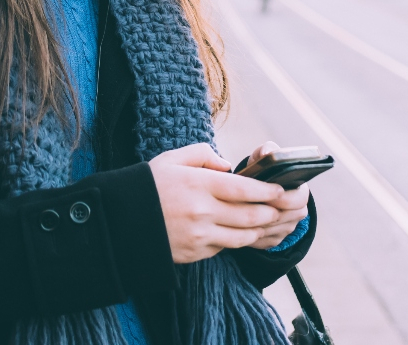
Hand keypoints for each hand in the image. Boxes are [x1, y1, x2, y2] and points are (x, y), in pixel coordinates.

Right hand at [148, 143, 294, 262]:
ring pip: (244, 236)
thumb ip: (202, 154)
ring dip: (262, 229)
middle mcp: (203, 211)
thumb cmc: (148, 185)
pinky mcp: (196, 253)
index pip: (244, 189)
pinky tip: (247, 233)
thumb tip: (227, 165)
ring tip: (273, 220)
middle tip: (287, 207)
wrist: (120, 220)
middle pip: (251, 215)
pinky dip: (240, 240)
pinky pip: (226, 248)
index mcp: (198, 184)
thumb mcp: (172, 158)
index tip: (283, 189)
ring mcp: (200, 236)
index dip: (268, 191)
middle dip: (274, 211)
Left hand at [242, 141, 309, 249]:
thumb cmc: (262, 170)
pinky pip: (263, 242)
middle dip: (266, 212)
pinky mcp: (274, 240)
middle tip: (248, 205)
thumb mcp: (265, 157)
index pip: (299, 199)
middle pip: (285, 218)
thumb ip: (267, 150)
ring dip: (256, 224)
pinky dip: (250, 235)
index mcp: (300, 191)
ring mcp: (287, 229)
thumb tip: (267, 152)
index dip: (283, 198)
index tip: (267, 194)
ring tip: (239, 214)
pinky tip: (237, 226)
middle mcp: (297, 212)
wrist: (258, 187)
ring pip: (272, 232)